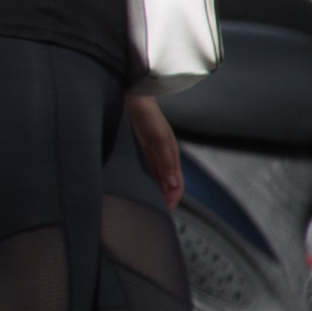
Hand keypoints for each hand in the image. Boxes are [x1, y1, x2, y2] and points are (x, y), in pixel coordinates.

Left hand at [123, 87, 183, 207]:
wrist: (134, 96)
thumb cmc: (147, 115)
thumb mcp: (158, 139)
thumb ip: (165, 161)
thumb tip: (174, 184)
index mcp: (171, 155)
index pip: (177, 184)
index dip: (173, 199)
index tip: (167, 212)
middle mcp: (164, 155)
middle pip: (169, 183)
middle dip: (166, 198)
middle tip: (159, 214)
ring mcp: (154, 152)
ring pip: (159, 178)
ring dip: (158, 191)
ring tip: (152, 205)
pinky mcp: (144, 148)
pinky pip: (150, 170)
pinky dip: (150, 181)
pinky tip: (143, 187)